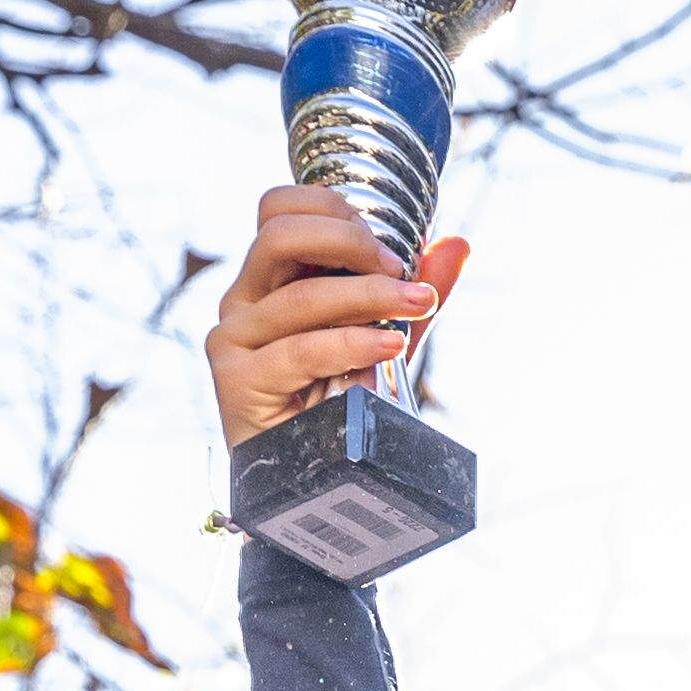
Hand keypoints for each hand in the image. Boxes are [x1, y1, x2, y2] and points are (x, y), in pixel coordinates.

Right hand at [210, 194, 462, 449]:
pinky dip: (352, 344)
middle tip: (397, 269)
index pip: (278, 209)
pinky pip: (300, 351)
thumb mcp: (381, 341)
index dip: (330, 207)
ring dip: (369, 297)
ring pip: (300, 297)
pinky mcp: (237, 381)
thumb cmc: (340, 405)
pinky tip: (389, 347)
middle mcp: (243, 300)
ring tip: (415, 305)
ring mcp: (234, 339)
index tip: (385, 241)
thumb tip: (456, 244)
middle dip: (348, 240)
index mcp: (269, 279)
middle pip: (279, 234)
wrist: (313, 483)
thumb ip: (409, 295)